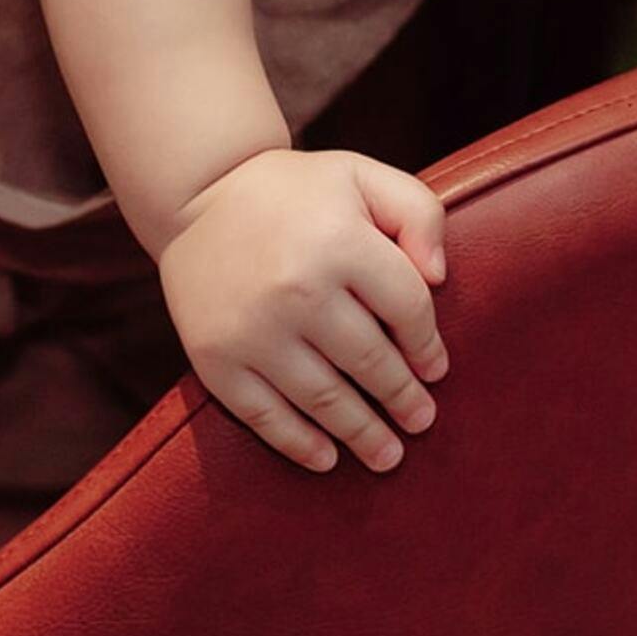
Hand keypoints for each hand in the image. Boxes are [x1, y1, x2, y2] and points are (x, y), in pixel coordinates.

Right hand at [152, 146, 450, 474]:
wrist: (197, 196)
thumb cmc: (295, 192)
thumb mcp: (362, 176)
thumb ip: (418, 212)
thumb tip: (439, 277)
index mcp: (340, 241)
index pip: (405, 308)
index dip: (427, 345)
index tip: (435, 370)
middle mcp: (296, 288)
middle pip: (369, 362)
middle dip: (402, 399)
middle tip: (420, 422)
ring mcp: (252, 330)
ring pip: (323, 398)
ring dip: (362, 434)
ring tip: (388, 456)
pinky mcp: (215, 358)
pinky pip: (263, 414)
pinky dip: (299, 443)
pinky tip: (327, 458)